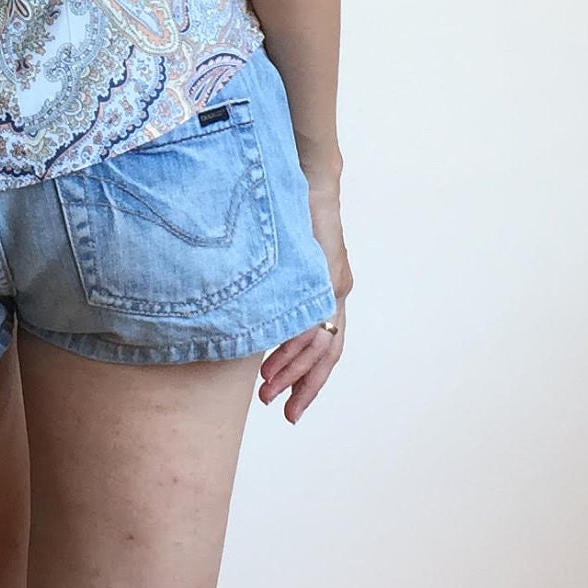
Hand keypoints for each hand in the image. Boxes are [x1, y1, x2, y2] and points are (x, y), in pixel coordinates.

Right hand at [255, 173, 350, 422]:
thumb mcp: (284, 254)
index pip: (326, 345)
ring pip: (317, 344)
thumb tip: (252, 306)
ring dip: (290, 372)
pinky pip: (309, 322)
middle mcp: (335, 291)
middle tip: (285, 414)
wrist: (310, 173)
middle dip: (305, 387)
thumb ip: (279, 282)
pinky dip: (290, 347)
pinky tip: (272, 364)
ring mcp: (331, 284)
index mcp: (328, 289)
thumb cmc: (290, 209)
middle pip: (327, 354)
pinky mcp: (324, 275)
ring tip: (267, 393)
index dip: (310, 377)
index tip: (291, 402)